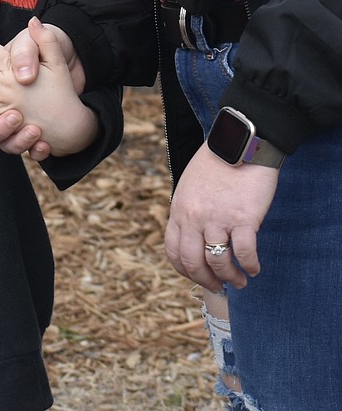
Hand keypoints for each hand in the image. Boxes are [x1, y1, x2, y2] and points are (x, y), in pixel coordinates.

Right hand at [0, 18, 96, 157]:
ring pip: (4, 143)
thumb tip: (23, 76)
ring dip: (16, 140)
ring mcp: (17, 120)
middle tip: (14, 117)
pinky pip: (30, 150)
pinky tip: (45, 143)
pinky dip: (37, 150)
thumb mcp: (32, 45)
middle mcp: (0, 105)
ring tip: (34, 129)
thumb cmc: (42, 51)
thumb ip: (23, 52)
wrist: (71, 61)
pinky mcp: (34, 131)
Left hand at [164, 143, 279, 290]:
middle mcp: (195, 217)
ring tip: (240, 280)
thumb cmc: (217, 162)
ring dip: (230, 278)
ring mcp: (218, 218)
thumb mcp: (190, 186)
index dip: (186, 271)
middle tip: (219, 286)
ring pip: (219, 262)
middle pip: (193, 263)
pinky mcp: (243, 218)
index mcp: (179, 209)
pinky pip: (245, 253)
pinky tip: (254, 268)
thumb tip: (194, 238)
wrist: (239, 143)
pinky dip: (250, 266)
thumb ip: (189, 211)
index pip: (174, 252)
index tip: (199, 277)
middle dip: (206, 280)